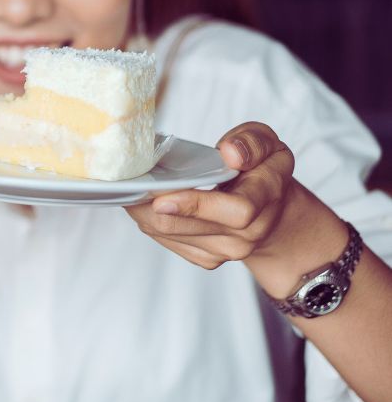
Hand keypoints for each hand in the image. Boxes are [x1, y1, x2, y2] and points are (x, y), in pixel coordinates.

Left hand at [126, 122, 342, 282]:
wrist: (275, 216)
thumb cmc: (264, 172)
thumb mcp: (269, 144)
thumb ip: (252, 142)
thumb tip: (230, 152)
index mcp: (265, 199)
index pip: (235, 211)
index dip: (196, 205)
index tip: (161, 197)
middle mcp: (246, 234)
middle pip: (187, 226)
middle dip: (150, 206)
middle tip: (125, 185)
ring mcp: (225, 251)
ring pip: (170, 234)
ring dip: (144, 212)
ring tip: (130, 189)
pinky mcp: (206, 258)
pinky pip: (168, 241)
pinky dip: (151, 221)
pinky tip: (144, 203)